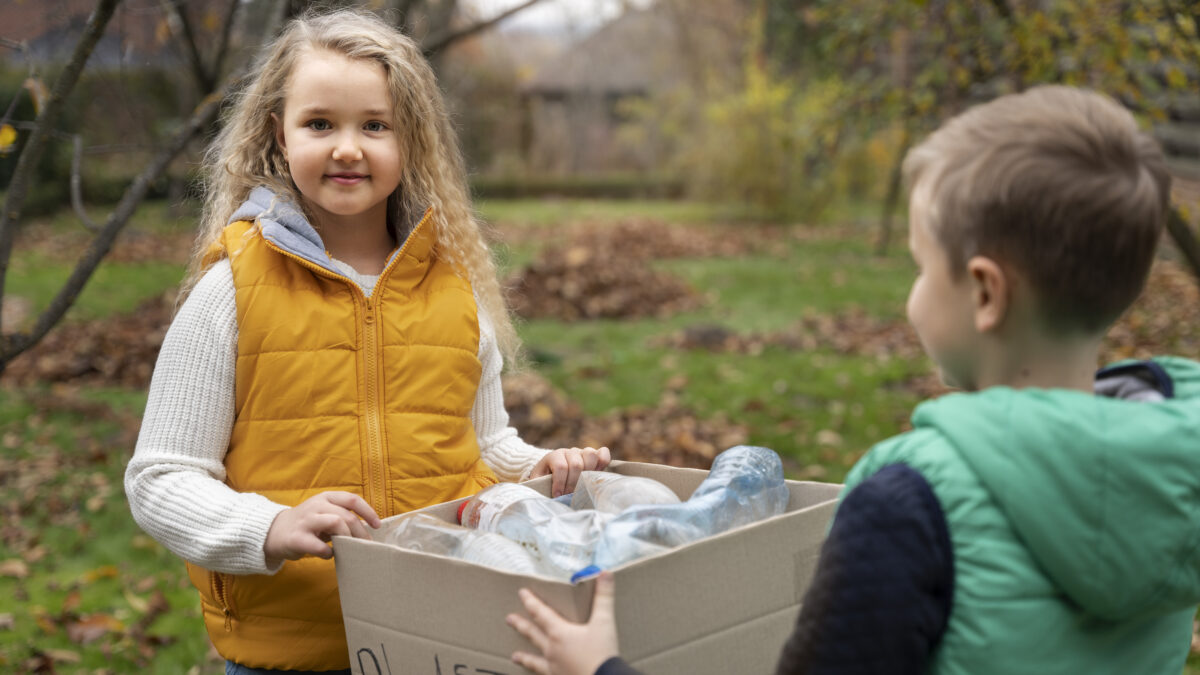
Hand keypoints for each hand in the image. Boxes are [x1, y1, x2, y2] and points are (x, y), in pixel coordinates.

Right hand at [264, 491, 381, 563]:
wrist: (274, 532)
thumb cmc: (308, 524)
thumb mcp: (325, 514)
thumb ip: (344, 518)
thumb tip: (368, 529)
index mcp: (326, 497)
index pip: (352, 499)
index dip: (368, 512)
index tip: (377, 526)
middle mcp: (316, 505)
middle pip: (346, 516)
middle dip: (360, 532)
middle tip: (366, 545)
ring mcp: (305, 520)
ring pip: (335, 523)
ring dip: (346, 538)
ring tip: (348, 548)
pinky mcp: (296, 538)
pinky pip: (318, 546)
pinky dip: (328, 552)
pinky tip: (329, 554)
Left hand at [507, 571, 618, 674]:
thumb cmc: (602, 654)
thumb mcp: (605, 622)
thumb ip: (604, 597)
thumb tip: (605, 573)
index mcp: (560, 633)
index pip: (541, 613)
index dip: (531, 602)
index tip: (521, 593)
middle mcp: (552, 651)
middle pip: (533, 634)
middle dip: (521, 625)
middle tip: (509, 619)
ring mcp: (554, 668)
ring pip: (535, 661)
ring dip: (525, 657)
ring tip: (514, 657)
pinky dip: (538, 674)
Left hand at [530, 447, 611, 497]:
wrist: (552, 474)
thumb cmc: (545, 482)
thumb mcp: (539, 484)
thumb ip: (542, 487)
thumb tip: (550, 498)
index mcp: (554, 456)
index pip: (560, 467)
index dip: (560, 483)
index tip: (557, 496)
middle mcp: (569, 452)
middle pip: (576, 463)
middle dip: (573, 483)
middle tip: (569, 494)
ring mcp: (583, 452)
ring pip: (590, 455)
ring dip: (588, 473)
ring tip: (583, 485)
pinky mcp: (595, 456)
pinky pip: (603, 454)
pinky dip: (603, 463)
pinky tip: (597, 475)